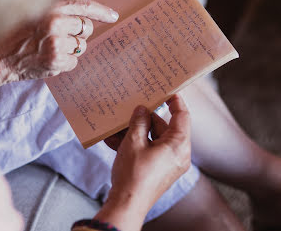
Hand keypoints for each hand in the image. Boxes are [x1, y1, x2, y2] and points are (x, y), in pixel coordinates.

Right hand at [0, 0, 118, 79]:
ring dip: (71, 49)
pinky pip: (73, 62)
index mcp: (49, 8)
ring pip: (82, 47)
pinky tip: (49, 59)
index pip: (83, 6)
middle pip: (86, 29)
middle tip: (62, 36)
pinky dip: (65, 62)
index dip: (101, 11)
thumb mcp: (34, 10)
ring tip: (51, 48)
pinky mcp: (55, 62)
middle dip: (79, 33)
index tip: (113, 16)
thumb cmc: (15, 33)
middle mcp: (54, 24)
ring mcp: (55, 44)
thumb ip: (59, 0)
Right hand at [95, 95, 190, 230]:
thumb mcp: (134, 142)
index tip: (167, 90)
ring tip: (115, 128)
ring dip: (135, 132)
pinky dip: (134, 145)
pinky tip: (113, 140)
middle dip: (144, 119)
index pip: (182, 116)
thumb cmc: (133, 174)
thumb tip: (142, 110)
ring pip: (153, 139)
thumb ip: (139, 122)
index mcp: (178, 145)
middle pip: (164, 127)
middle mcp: (178, 154)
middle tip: (129, 110)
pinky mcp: (158, 170)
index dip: (175, 101)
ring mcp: (168, 163)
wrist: (127, 204)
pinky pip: (148, 150)